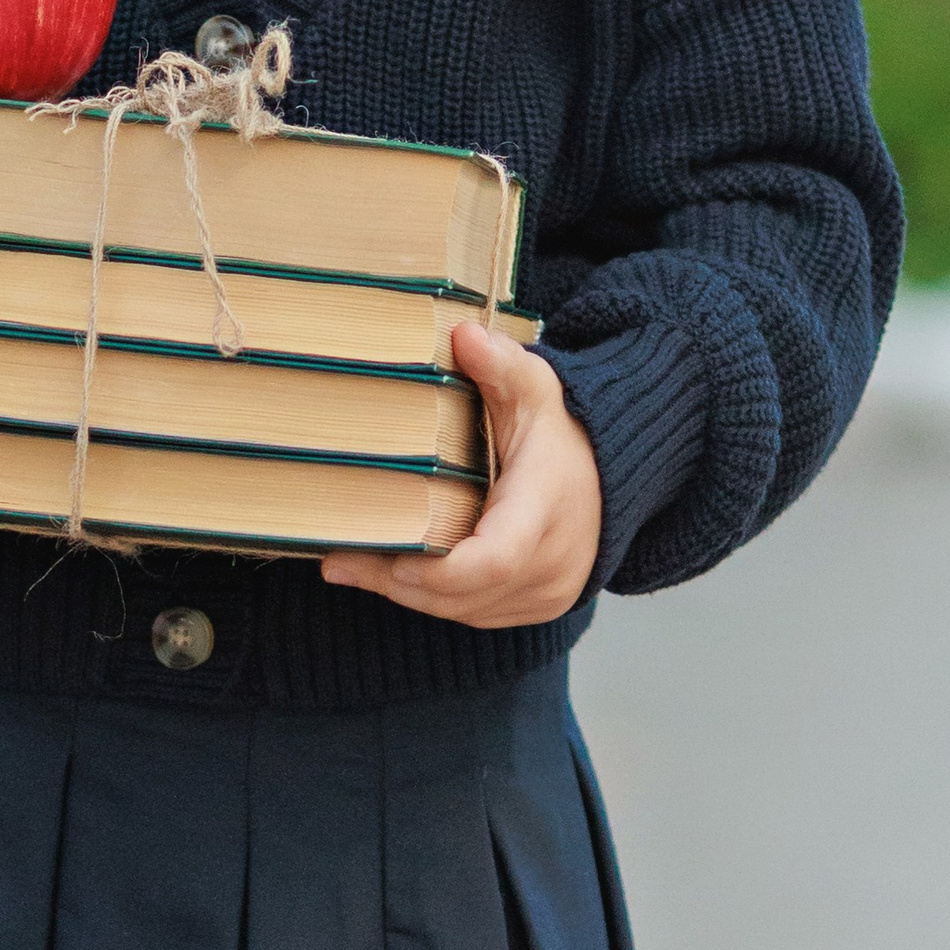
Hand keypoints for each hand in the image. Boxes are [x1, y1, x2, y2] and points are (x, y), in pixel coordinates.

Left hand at [319, 318, 599, 626]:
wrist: (610, 475)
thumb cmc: (564, 429)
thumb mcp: (535, 387)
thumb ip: (500, 363)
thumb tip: (464, 335)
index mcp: (546, 508)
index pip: (495, 559)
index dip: (437, 570)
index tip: (386, 554)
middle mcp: (553, 562)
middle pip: (467, 593)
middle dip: (399, 582)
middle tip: (338, 561)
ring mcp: (548, 592)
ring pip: (467, 611)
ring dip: (409, 595)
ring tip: (350, 567)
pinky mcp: (537, 605)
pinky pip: (478, 614)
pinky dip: (435, 601)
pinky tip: (391, 576)